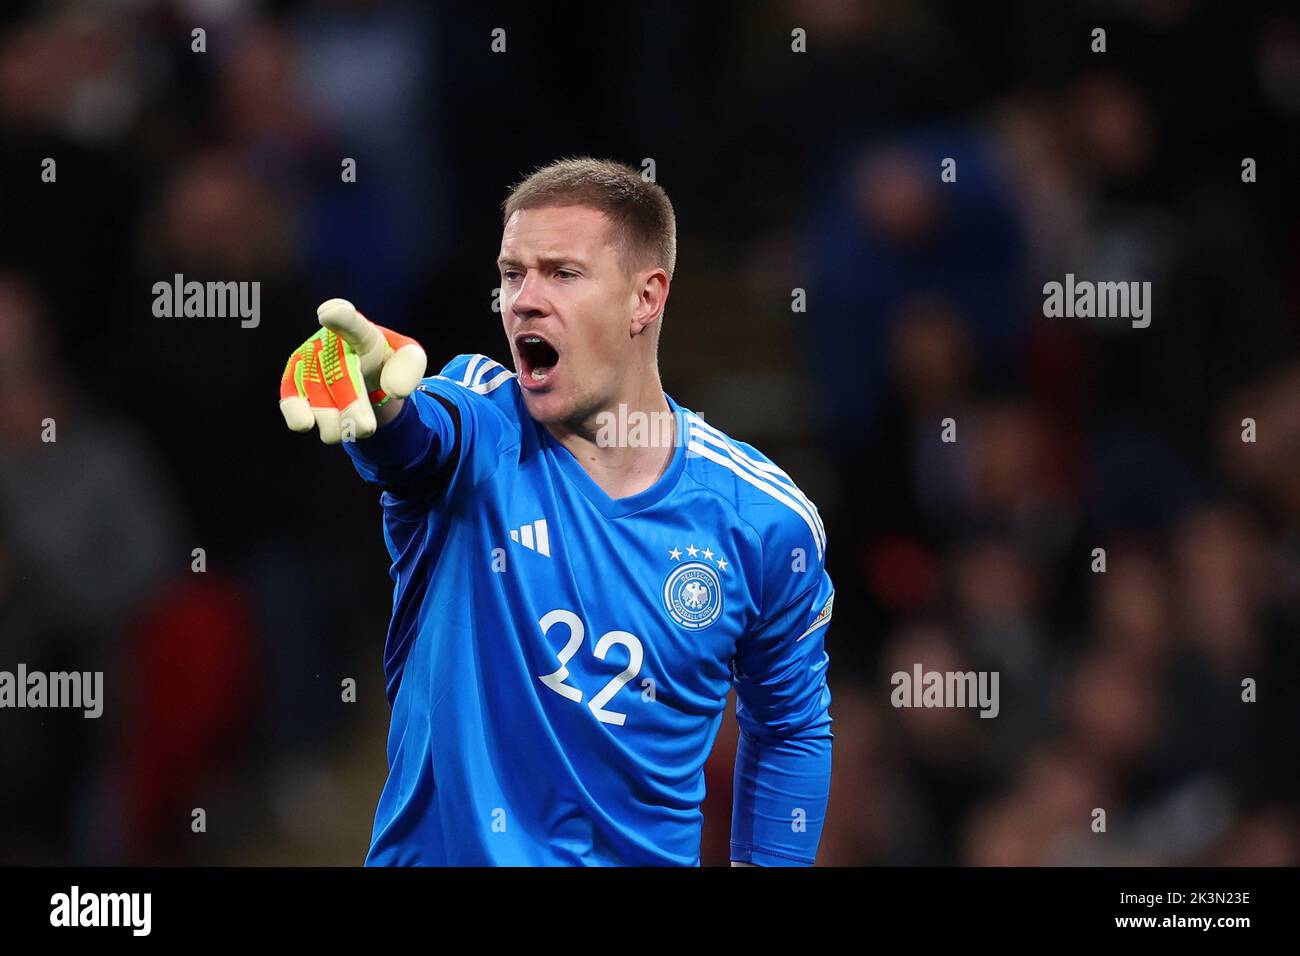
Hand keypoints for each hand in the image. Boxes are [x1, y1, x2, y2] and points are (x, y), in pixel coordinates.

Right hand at [278, 298, 426, 443]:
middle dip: (353, 407)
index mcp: (359, 331)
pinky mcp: (293, 385)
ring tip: (360, 428)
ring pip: (319, 401)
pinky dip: (298, 416)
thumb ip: (409, 367)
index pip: (350, 322)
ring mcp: (307, 363)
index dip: (340, 317)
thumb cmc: (384, 361)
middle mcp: (326, 342)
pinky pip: (290, 402)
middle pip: (338, 377)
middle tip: (367, 428)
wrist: (364, 375)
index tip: (328, 313)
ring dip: (339, 423)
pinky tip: (306, 423)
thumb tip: (393, 390)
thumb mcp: (407, 357)